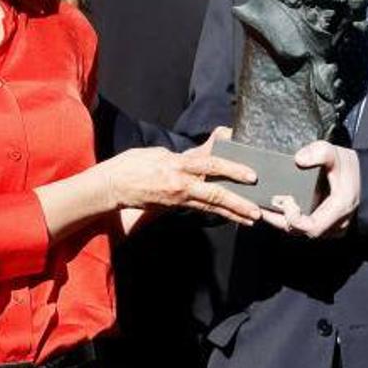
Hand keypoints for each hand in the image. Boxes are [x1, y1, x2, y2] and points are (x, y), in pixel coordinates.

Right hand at [99, 141, 260, 225]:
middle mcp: (179, 184)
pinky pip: (200, 208)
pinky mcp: (173, 206)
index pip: (210, 165)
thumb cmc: (132, 165)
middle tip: (257, 211)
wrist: (110, 187)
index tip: (250, 175)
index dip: (232, 169)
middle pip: (214, 194)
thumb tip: (207, 149)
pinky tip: (232, 216)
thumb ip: (184, 152)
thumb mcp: (158, 152)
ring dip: (232, 213)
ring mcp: (177, 197)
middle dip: (237, 202)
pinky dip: (217, 212)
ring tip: (251, 219)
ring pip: (210, 205)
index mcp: (176, 165)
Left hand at [262, 141, 360, 237]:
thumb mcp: (336, 154)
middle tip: (263, 205)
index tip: (287, 199)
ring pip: (301, 232)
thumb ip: (319, 153)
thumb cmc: (350, 168)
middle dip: (280, 219)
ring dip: (282, 221)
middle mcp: (336, 225)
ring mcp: (332, 229)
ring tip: (265, 207)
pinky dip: (290, 220)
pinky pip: (304, 229)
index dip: (293, 218)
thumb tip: (298, 159)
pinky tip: (278, 209)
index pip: (311, 228)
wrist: (364, 179)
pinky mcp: (326, 227)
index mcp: (339, 209)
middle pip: (301, 232)